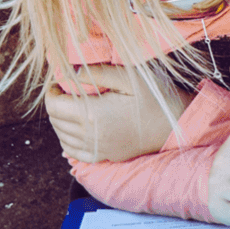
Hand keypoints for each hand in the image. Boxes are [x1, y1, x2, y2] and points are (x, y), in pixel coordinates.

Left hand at [45, 64, 190, 162]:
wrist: (178, 124)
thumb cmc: (155, 97)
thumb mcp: (129, 76)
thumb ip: (97, 72)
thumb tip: (68, 72)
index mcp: (92, 114)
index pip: (53, 106)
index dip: (51, 92)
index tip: (59, 83)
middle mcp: (91, 135)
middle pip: (55, 121)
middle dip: (55, 104)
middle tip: (65, 91)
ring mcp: (98, 149)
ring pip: (62, 137)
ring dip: (60, 121)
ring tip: (71, 107)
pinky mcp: (106, 156)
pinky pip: (74, 152)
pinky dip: (68, 140)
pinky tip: (77, 129)